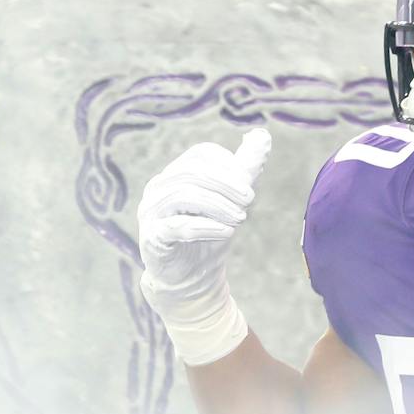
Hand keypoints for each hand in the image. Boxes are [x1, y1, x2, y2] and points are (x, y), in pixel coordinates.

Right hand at [137, 128, 271, 364]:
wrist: (192, 278)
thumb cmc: (210, 234)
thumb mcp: (231, 200)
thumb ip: (245, 168)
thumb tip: (262, 135)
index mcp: (175, 173)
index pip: (201, 155)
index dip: (228, 166)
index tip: (249, 185)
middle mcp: (158, 188)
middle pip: (190, 172)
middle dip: (225, 184)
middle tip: (249, 200)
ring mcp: (151, 213)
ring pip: (182, 195)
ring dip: (218, 205)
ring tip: (241, 219)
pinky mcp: (152, 239)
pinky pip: (175, 227)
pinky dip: (205, 227)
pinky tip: (227, 232)